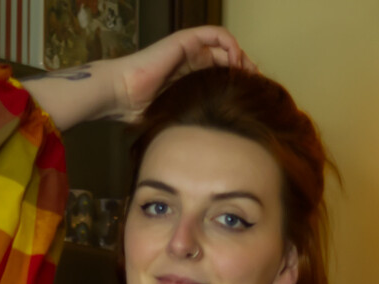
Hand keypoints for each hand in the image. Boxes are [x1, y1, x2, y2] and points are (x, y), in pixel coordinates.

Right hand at [108, 28, 257, 120]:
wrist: (121, 95)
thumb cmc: (140, 112)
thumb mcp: (175, 120)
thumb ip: (192, 125)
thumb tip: (213, 154)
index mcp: (190, 79)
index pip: (222, 75)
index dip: (238, 84)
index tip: (251, 99)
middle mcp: (192, 61)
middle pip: (228, 60)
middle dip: (245, 71)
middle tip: (257, 86)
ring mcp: (190, 49)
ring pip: (226, 46)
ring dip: (241, 57)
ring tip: (250, 73)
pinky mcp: (186, 40)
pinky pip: (216, 35)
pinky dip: (230, 44)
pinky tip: (236, 62)